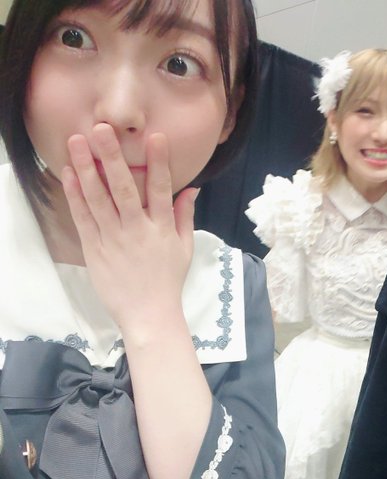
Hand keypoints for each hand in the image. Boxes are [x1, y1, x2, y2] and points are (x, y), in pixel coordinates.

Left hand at [61, 123, 197, 333]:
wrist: (148, 314)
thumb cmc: (168, 279)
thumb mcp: (185, 247)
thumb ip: (185, 215)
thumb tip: (191, 188)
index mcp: (162, 228)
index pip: (161, 190)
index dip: (159, 162)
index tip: (156, 137)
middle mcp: (137, 230)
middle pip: (123, 188)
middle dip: (113, 157)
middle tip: (102, 129)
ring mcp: (113, 239)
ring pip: (98, 199)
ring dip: (87, 168)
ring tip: (77, 142)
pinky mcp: (94, 249)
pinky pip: (83, 218)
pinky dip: (75, 195)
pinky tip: (70, 173)